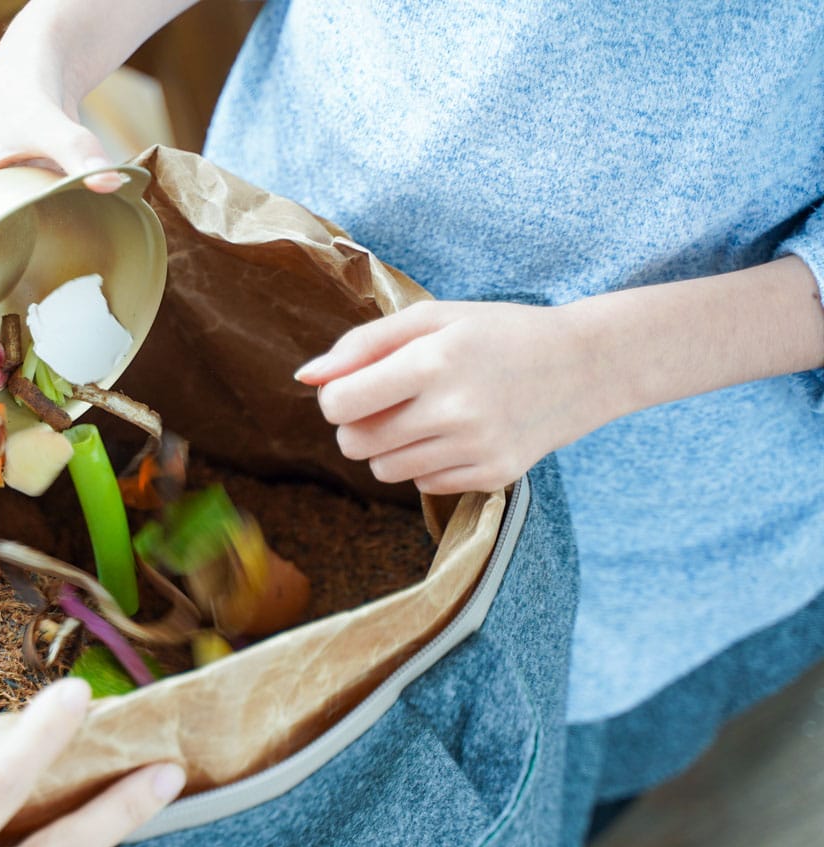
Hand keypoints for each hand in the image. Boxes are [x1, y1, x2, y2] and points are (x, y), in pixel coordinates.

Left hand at [296, 300, 615, 493]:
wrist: (584, 365)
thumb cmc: (495, 334)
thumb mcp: (431, 318)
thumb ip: (361, 345)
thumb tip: (305, 378)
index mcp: (434, 361)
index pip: (339, 404)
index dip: (337, 396)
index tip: (357, 385)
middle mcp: (455, 411)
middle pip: (354, 442)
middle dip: (358, 423)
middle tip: (391, 400)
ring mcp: (476, 449)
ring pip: (383, 470)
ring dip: (389, 446)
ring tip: (425, 415)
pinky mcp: (492, 477)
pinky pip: (422, 485)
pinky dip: (426, 463)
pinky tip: (456, 434)